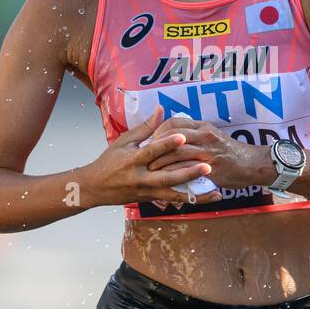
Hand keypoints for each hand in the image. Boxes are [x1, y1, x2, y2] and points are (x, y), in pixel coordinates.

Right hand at [85, 106, 222, 207]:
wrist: (94, 188)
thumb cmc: (109, 161)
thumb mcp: (123, 142)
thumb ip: (145, 127)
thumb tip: (160, 108)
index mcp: (132, 160)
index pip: (152, 151)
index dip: (167, 144)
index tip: (183, 136)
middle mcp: (141, 178)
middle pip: (167, 177)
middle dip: (188, 173)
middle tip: (208, 165)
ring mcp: (146, 191)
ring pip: (174, 195)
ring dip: (196, 193)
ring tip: (215, 190)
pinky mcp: (151, 199)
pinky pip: (173, 200)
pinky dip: (191, 199)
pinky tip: (207, 197)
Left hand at [144, 116, 271, 190]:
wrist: (252, 164)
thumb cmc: (231, 152)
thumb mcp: (212, 136)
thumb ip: (195, 135)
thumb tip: (175, 136)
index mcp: (202, 126)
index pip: (174, 122)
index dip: (159, 130)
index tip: (149, 140)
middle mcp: (204, 135)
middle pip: (172, 135)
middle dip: (155, 145)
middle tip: (144, 155)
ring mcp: (207, 151)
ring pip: (177, 152)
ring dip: (161, 160)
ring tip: (149, 168)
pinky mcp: (210, 167)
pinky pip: (187, 169)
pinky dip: (174, 173)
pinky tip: (164, 179)